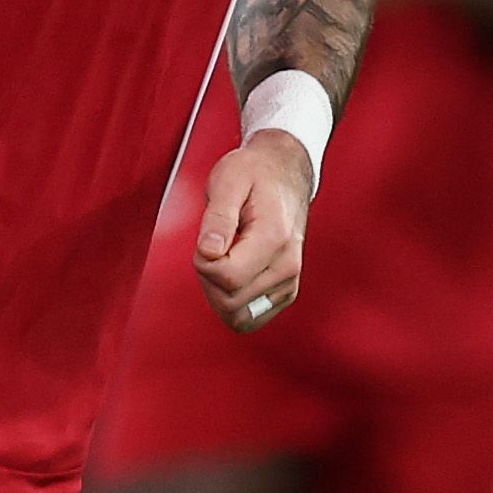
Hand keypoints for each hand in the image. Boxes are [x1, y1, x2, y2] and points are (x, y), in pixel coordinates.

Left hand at [195, 127, 313, 332]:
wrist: (285, 173)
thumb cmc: (254, 173)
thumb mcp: (228, 180)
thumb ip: (218, 217)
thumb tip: (208, 251)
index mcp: (274, 238)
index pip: (227, 277)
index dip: (203, 262)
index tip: (207, 239)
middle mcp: (288, 266)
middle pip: (230, 302)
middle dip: (209, 279)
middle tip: (212, 246)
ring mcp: (289, 283)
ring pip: (238, 317)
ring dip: (218, 293)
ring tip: (223, 258)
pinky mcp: (285, 293)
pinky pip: (249, 319)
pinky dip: (231, 302)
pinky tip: (230, 273)